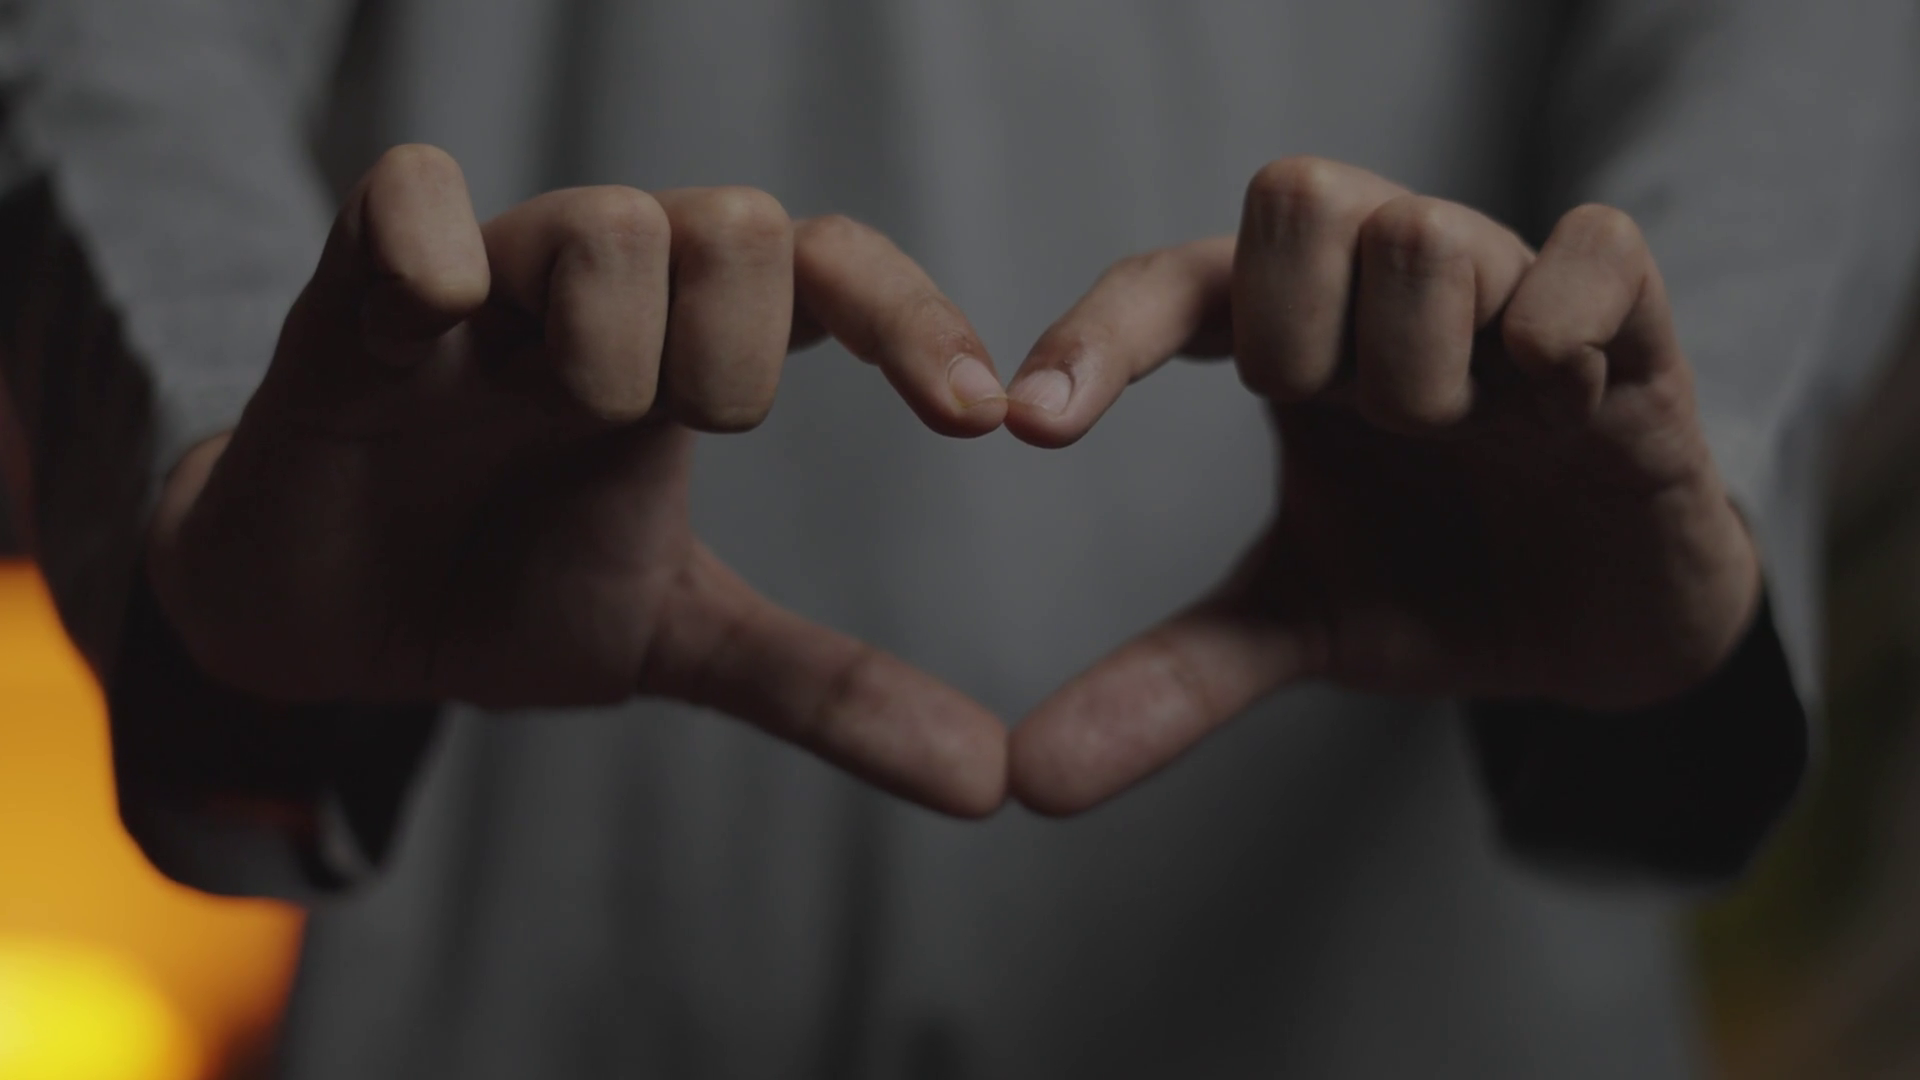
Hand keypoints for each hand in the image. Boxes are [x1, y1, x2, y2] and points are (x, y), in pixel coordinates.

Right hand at [145, 145, 1011, 816]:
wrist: (326, 622)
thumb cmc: (503, 593)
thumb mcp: (680, 642)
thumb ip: (826, 689)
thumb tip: (989, 782)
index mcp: (696, 350)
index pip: (832, 273)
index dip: (915, 325)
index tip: (979, 421)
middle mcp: (609, 290)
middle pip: (741, 225)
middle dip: (738, 358)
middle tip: (686, 436)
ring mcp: (487, 276)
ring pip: (611, 224)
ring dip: (613, 351)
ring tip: (558, 420)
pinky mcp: (356, 281)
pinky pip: (412, 194)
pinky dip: (430, 263)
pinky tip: (422, 343)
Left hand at [1003, 157, 1761, 814]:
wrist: (1609, 626)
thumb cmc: (1439, 582)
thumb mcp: (1300, 627)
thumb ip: (1173, 678)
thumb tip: (1031, 779)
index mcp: (1295, 336)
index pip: (1172, 284)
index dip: (1097, 339)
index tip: (1028, 429)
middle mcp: (1389, 287)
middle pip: (1294, 194)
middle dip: (1290, 329)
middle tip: (1331, 417)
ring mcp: (1510, 291)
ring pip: (1422, 232)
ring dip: (1417, 368)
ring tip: (1459, 437)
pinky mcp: (1632, 321)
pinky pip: (1599, 247)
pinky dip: (1559, 324)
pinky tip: (1557, 401)